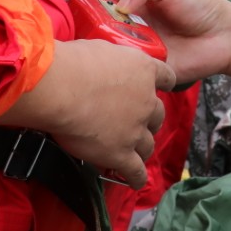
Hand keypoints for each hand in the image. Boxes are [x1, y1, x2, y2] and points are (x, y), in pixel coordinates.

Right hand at [0, 37, 173, 184]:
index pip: (167, 77)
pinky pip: (135, 171)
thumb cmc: (74, 63)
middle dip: (150, 120)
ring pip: (148, 144)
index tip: (161, 87)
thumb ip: (111, 61)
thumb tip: (102, 64)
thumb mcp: (101, 50)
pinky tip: (134, 181)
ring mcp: (136, 130)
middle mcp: (146, 101)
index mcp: (144, 71)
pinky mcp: (121, 154)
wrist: (63, 89)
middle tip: (136, 123)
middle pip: (158, 115)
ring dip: (142, 148)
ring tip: (134, 153)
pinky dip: (136, 177)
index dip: (163, 84)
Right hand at [64, 0, 230, 85]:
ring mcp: (135, 47)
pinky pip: (124, 68)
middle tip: (62, 22)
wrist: (225, 36)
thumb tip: (119, 4)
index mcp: (134, 1)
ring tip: (75, 44)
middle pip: (97, 22)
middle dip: (79, 21)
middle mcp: (129, 24)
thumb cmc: (200, 6)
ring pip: (106, 46)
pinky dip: (114, 67)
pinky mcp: (144, 69)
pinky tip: (101, 67)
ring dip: (93, 45)